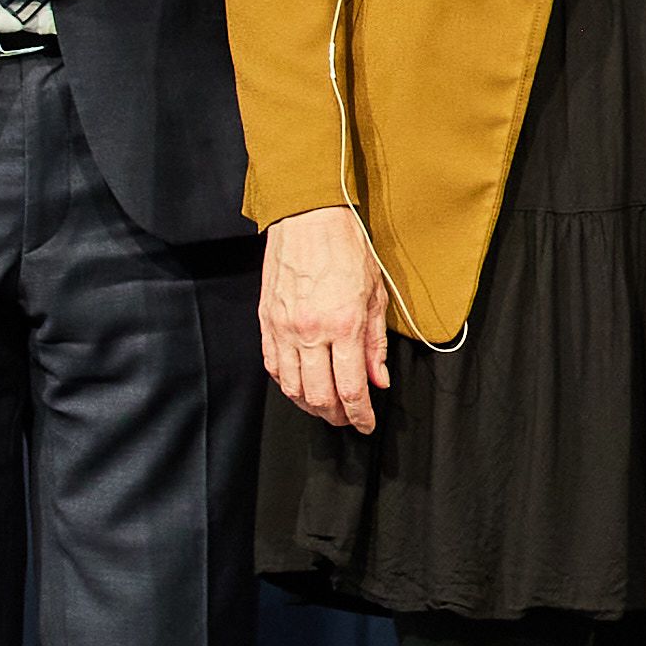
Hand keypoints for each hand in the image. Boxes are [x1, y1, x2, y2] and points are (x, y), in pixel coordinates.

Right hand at [257, 206, 388, 432]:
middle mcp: (311, 332)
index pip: (351, 389)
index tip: (367, 425)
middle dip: (335, 416)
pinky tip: (300, 386)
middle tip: (347, 419)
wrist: (308, 219)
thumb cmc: (348, 250)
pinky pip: (273, 366)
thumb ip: (377, 344)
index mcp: (344, 326)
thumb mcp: (377, 295)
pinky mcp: (266, 321)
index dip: (360, 415)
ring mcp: (284, 328)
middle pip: (319, 396)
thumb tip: (379, 380)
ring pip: (292, 387)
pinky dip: (287, 384)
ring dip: (310, 405)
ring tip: (325, 407)